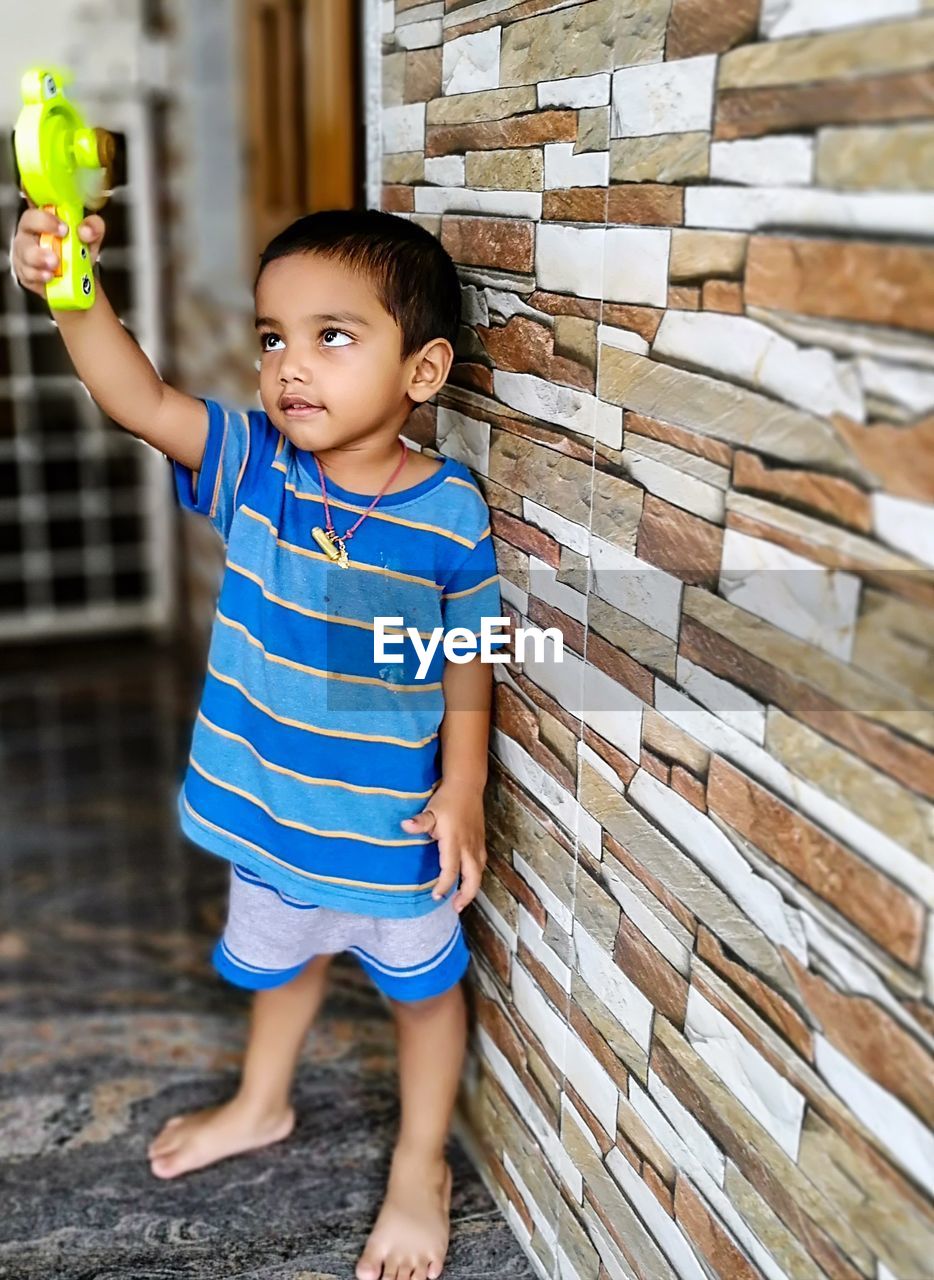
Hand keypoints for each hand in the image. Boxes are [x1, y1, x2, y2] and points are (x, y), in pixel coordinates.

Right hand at [11, 197, 105, 296]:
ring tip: (54, 261)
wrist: (73, 283)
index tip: (47, 196)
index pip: (35, 197)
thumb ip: (94, 228)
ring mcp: (26, 251)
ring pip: (26, 249)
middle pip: (29, 220)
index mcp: (46, 216)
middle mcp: (32, 231)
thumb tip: (87, 229)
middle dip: (45, 223)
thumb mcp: (89, 238)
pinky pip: (28, 271)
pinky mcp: (26, 272)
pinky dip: (39, 274)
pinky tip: (48, 275)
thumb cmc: (75, 254)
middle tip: (63, 232)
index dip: (34, 191)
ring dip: (40, 255)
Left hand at [400, 779, 487, 913]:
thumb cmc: (447, 799)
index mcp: (454, 842)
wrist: (467, 786)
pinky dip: (476, 876)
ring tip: (462, 900)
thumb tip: (405, 826)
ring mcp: (476, 845)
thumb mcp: (431, 810)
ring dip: (472, 889)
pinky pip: (481, 864)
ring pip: (479, 873)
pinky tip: (470, 880)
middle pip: (472, 878)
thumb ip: (420, 821)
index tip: (436, 896)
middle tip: (456, 908)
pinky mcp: (480, 842)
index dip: (444, 886)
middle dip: (465, 895)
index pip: (450, 870)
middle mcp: (468, 847)